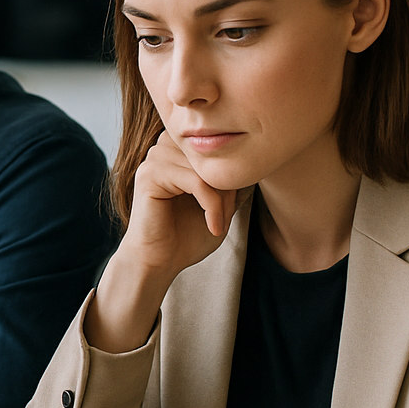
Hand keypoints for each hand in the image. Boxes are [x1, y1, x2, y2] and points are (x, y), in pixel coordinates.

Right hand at [87, 134, 237, 352]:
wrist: (159, 261)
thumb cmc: (186, 235)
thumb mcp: (220, 204)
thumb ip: (233, 181)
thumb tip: (258, 163)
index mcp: (180, 148)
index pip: (221, 147)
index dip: (234, 176)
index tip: (234, 209)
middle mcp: (166, 146)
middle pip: (215, 155)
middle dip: (229, 188)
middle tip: (228, 218)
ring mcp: (155, 158)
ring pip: (208, 169)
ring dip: (222, 199)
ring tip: (220, 223)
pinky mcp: (150, 174)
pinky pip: (195, 181)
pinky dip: (212, 206)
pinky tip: (213, 227)